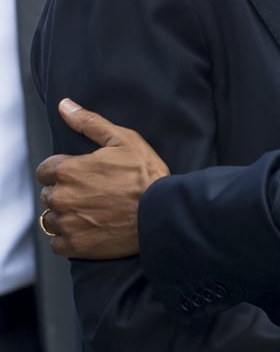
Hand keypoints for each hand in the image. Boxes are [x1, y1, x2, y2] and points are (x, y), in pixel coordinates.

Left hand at [36, 98, 169, 258]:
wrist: (162, 212)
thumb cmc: (146, 175)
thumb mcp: (123, 140)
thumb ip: (89, 123)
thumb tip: (65, 106)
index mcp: (69, 170)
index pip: (45, 170)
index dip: (64, 170)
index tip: (83, 175)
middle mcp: (62, 197)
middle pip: (49, 195)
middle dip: (66, 192)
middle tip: (93, 193)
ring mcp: (67, 223)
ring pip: (52, 219)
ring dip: (66, 216)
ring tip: (92, 212)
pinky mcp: (75, 245)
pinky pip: (58, 243)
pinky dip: (70, 238)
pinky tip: (91, 229)